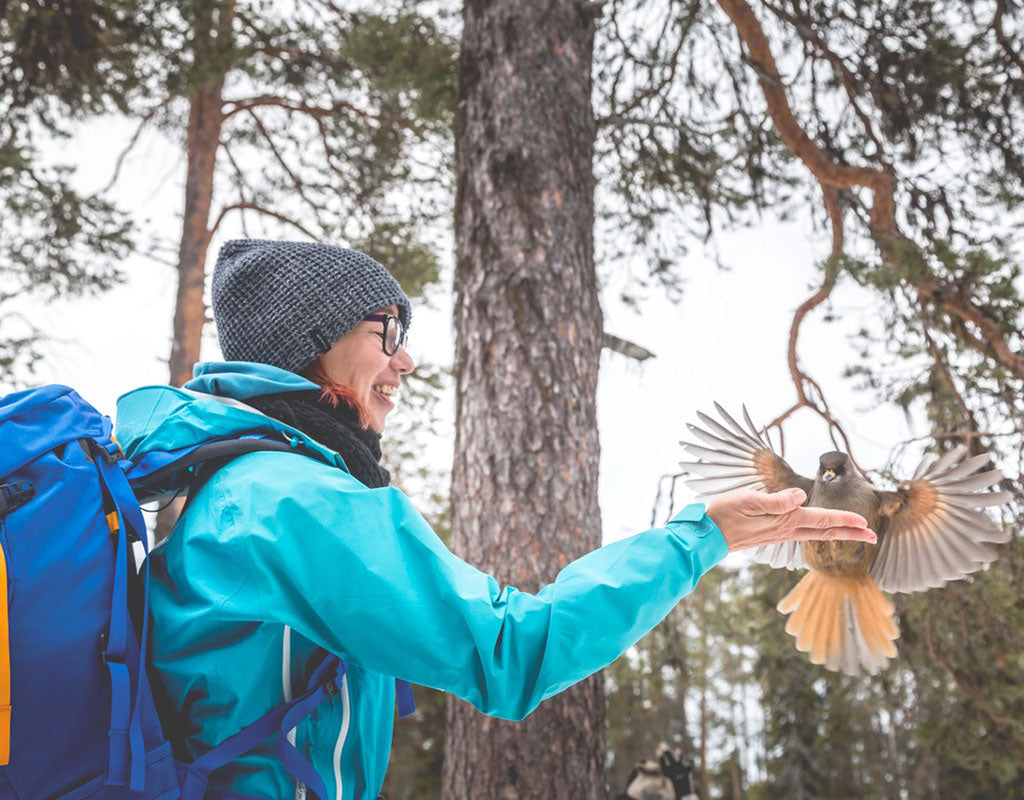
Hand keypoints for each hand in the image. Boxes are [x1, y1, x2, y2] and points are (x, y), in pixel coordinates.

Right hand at [706, 488, 876, 552]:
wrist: (708, 535)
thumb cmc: (726, 514)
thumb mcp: (749, 501)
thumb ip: (776, 500)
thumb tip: (802, 496)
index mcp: (786, 520)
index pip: (822, 519)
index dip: (845, 519)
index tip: (866, 523)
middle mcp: (787, 529)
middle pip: (825, 531)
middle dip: (850, 533)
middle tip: (873, 537)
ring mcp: (780, 533)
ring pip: (816, 533)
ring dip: (838, 532)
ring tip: (855, 532)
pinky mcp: (772, 533)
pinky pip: (804, 534)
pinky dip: (819, 532)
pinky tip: (818, 531)